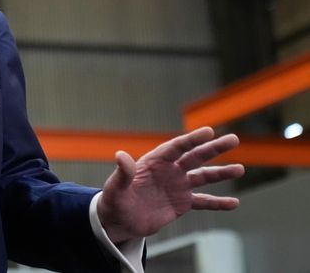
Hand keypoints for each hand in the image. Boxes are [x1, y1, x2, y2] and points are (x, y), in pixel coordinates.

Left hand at [97, 126, 243, 243]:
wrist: (120, 221)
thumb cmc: (115, 201)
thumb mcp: (116, 188)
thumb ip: (122, 173)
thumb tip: (120, 155)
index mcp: (154, 162)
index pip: (176, 148)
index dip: (192, 139)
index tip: (208, 131)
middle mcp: (169, 171)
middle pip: (194, 157)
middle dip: (213, 148)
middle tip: (234, 139)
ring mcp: (178, 186)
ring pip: (203, 176)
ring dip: (221, 173)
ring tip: (240, 169)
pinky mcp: (182, 203)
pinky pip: (204, 201)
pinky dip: (218, 203)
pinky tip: (234, 203)